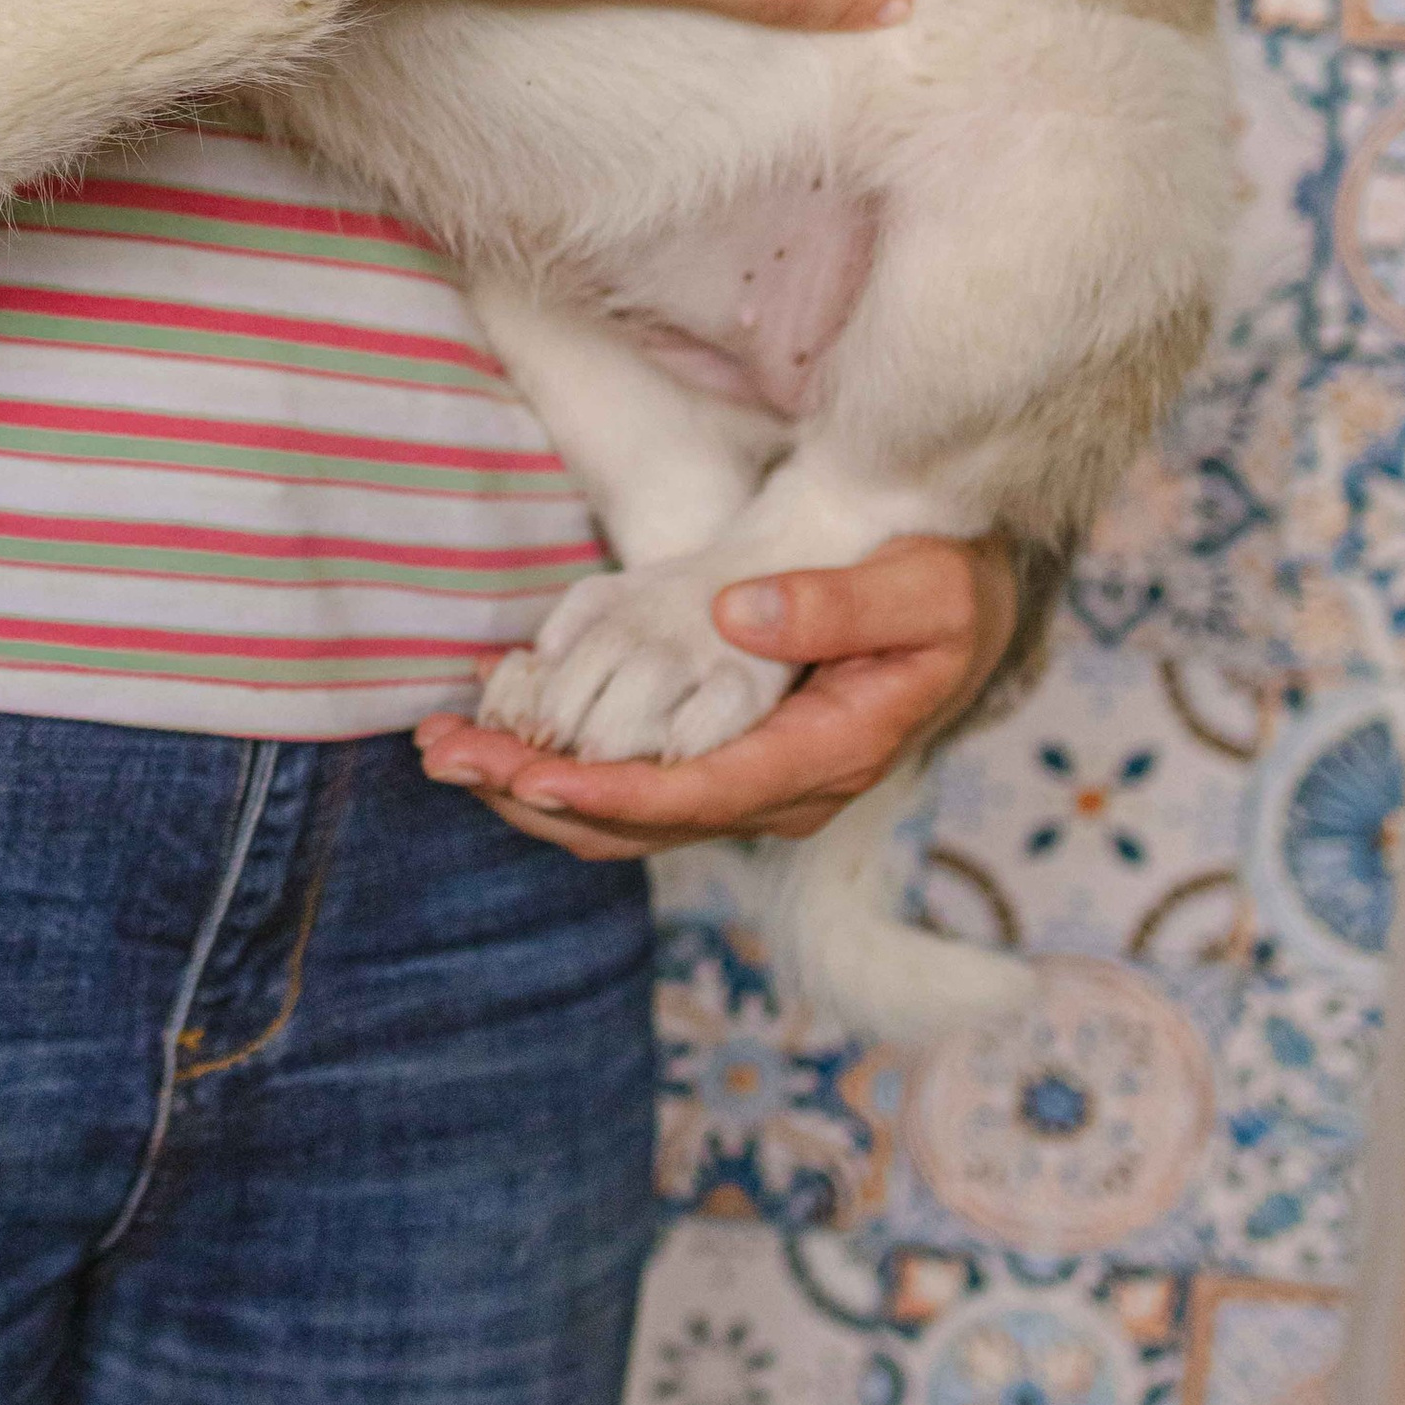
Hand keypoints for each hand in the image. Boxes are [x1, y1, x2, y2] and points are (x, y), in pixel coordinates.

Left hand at [416, 534, 1018, 858]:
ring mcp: (746, 784)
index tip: (530, 773)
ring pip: (622, 814)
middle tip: (445, 757)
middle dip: (536, 793)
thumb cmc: (949, 592)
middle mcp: (779, 791)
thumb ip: (841, 603)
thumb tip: (739, 618)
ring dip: (527, 788)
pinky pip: (625, 782)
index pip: (701, 793)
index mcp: (828, 756)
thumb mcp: (924, 586)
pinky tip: (492, 731)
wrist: (963, 609)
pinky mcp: (719, 760)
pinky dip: (553, 764)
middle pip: (641, 818)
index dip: (611, 790)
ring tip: (442, 749)